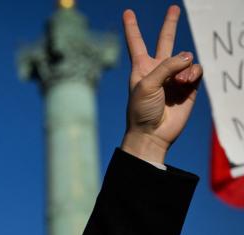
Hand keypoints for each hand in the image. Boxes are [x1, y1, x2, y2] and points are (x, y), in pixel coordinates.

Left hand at [120, 5, 202, 163]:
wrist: (152, 133)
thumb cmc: (141, 110)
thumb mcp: (147, 84)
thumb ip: (167, 66)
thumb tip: (188, 56)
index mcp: (141, 67)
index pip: (136, 42)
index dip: (132, 27)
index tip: (127, 13)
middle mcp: (158, 69)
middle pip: (165, 41)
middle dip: (170, 24)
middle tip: (174, 8)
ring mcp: (174, 77)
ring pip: (186, 58)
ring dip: (184, 67)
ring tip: (179, 82)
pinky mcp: (188, 87)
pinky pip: (196, 70)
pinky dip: (193, 73)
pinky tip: (186, 82)